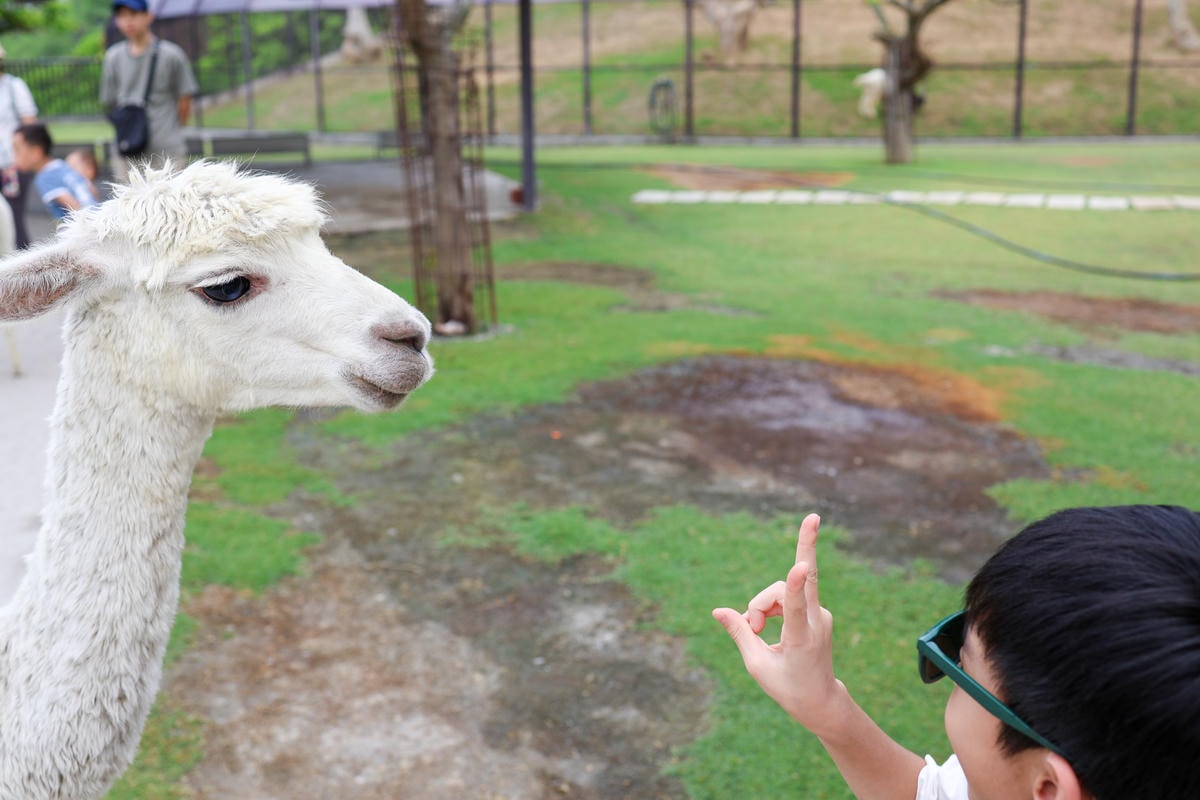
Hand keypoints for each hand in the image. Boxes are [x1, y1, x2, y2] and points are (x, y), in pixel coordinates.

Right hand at [712, 513, 843, 732]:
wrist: (820, 700)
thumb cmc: (787, 687)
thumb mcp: (757, 664)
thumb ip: (740, 632)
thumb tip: (718, 610)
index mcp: (801, 640)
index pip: (796, 609)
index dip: (794, 587)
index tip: (799, 567)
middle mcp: (815, 622)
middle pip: (805, 578)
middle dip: (807, 545)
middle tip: (813, 516)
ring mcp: (819, 613)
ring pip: (781, 589)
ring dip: (760, 606)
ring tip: (755, 631)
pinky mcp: (816, 609)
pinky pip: (785, 595)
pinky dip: (769, 607)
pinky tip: (763, 626)